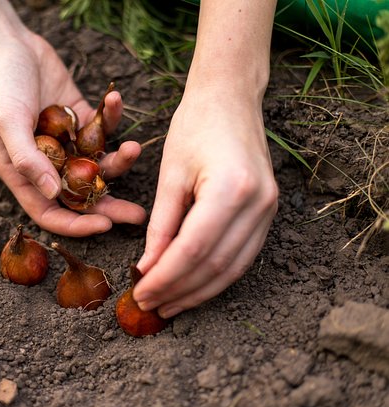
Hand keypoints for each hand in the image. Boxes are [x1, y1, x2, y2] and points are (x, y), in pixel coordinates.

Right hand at [0, 31, 145, 235]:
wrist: (11, 45)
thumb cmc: (2, 86)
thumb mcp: (8, 122)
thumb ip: (28, 159)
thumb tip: (51, 193)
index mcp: (24, 173)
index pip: (50, 212)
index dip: (76, 224)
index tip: (105, 225)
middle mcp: (47, 164)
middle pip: (81, 195)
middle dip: (110, 206)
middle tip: (139, 215)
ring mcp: (67, 143)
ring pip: (98, 164)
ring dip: (119, 160)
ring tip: (134, 148)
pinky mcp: (81, 120)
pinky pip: (102, 128)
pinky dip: (111, 117)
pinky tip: (114, 98)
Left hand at [132, 88, 278, 317]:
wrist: (231, 98)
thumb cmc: (194, 126)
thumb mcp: (170, 174)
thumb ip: (161, 225)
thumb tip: (148, 268)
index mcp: (231, 189)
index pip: (192, 250)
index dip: (164, 278)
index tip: (140, 293)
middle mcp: (258, 204)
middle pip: (214, 266)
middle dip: (179, 291)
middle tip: (149, 306)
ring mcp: (269, 211)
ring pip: (232, 269)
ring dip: (198, 292)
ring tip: (168, 305)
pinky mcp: (269, 213)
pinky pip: (242, 257)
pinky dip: (215, 276)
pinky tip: (192, 287)